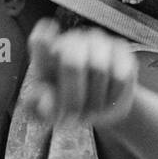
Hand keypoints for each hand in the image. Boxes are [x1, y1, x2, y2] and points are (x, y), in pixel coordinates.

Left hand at [22, 18, 137, 127]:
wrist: (104, 106)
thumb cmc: (69, 104)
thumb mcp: (49, 112)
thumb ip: (36, 109)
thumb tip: (43, 100)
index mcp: (48, 54)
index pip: (40, 41)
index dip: (42, 43)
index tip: (46, 48)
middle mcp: (72, 41)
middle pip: (71, 62)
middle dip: (73, 97)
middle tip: (73, 117)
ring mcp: (97, 41)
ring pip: (98, 69)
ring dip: (95, 99)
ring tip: (92, 108)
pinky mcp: (120, 49)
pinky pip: (119, 74)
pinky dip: (113, 95)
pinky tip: (108, 99)